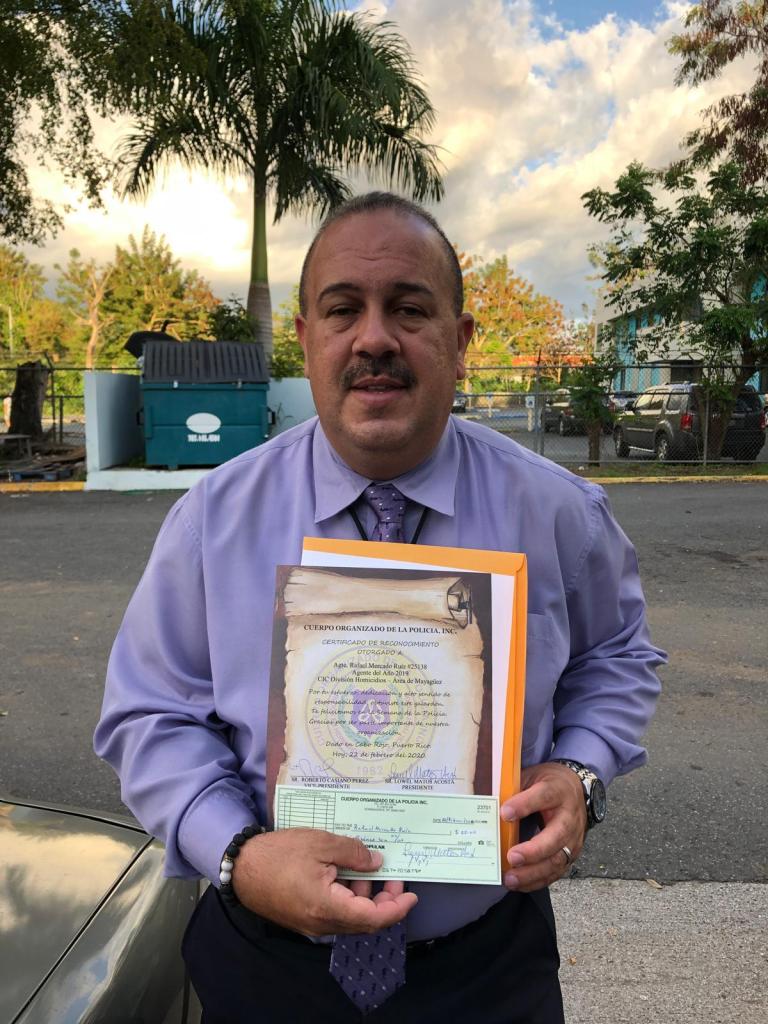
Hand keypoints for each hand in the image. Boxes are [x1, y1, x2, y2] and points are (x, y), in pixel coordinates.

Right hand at [231, 828, 417, 936]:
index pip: (374, 918)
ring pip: (350, 918)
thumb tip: (376, 863)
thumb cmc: (279, 853)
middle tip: (393, 876)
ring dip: (365, 898)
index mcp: (328, 907)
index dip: (397, 908)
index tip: (412, 895)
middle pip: (364, 921)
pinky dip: (348, 898)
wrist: (240, 867)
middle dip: (384, 901)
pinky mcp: (303, 918)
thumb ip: (353, 853)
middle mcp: (322, 924)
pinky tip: (347, 874)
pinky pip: (334, 914)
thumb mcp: (321, 843)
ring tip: (367, 868)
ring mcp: (311, 924)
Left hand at [499, 762, 586, 891]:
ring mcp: (573, 838)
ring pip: (557, 860)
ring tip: (510, 878)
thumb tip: (489, 806)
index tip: (504, 813)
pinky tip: (519, 884)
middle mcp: (569, 817)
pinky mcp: (571, 855)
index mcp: (558, 791)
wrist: (575, 791)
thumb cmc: (548, 784)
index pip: (544, 796)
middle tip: (511, 857)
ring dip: (533, 872)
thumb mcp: (532, 777)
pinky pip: (556, 872)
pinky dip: (537, 881)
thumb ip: (515, 790)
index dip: (524, 804)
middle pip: (556, 836)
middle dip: (533, 850)